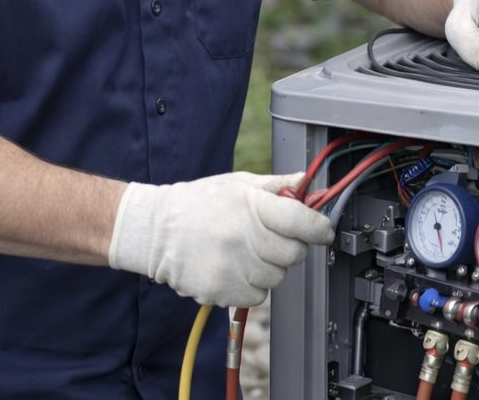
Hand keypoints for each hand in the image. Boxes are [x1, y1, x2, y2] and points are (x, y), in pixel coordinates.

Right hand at [108, 170, 333, 307]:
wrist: (156, 230)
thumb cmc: (199, 203)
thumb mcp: (237, 184)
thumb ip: (276, 186)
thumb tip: (307, 182)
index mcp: (251, 205)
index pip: (302, 220)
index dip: (319, 227)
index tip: (322, 229)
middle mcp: (244, 236)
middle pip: (294, 253)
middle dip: (289, 245)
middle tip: (269, 236)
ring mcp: (233, 266)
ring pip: (277, 277)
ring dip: (268, 266)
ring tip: (244, 250)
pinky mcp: (223, 291)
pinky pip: (258, 296)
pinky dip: (251, 286)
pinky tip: (233, 267)